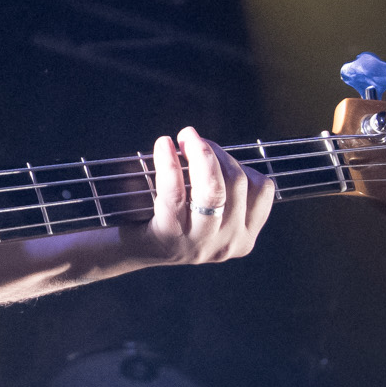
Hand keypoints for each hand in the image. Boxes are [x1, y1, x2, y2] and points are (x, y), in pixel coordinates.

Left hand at [117, 127, 273, 267]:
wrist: (125, 249)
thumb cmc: (167, 220)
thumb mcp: (206, 212)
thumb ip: (222, 187)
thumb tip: (215, 146)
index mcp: (244, 236)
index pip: (261, 188)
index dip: (238, 161)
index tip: (213, 150)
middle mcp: (228, 243)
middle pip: (237, 183)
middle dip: (215, 151)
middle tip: (190, 137)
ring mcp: (199, 244)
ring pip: (213, 189)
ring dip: (199, 154)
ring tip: (182, 138)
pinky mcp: (169, 237)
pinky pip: (175, 193)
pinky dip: (169, 162)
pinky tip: (164, 145)